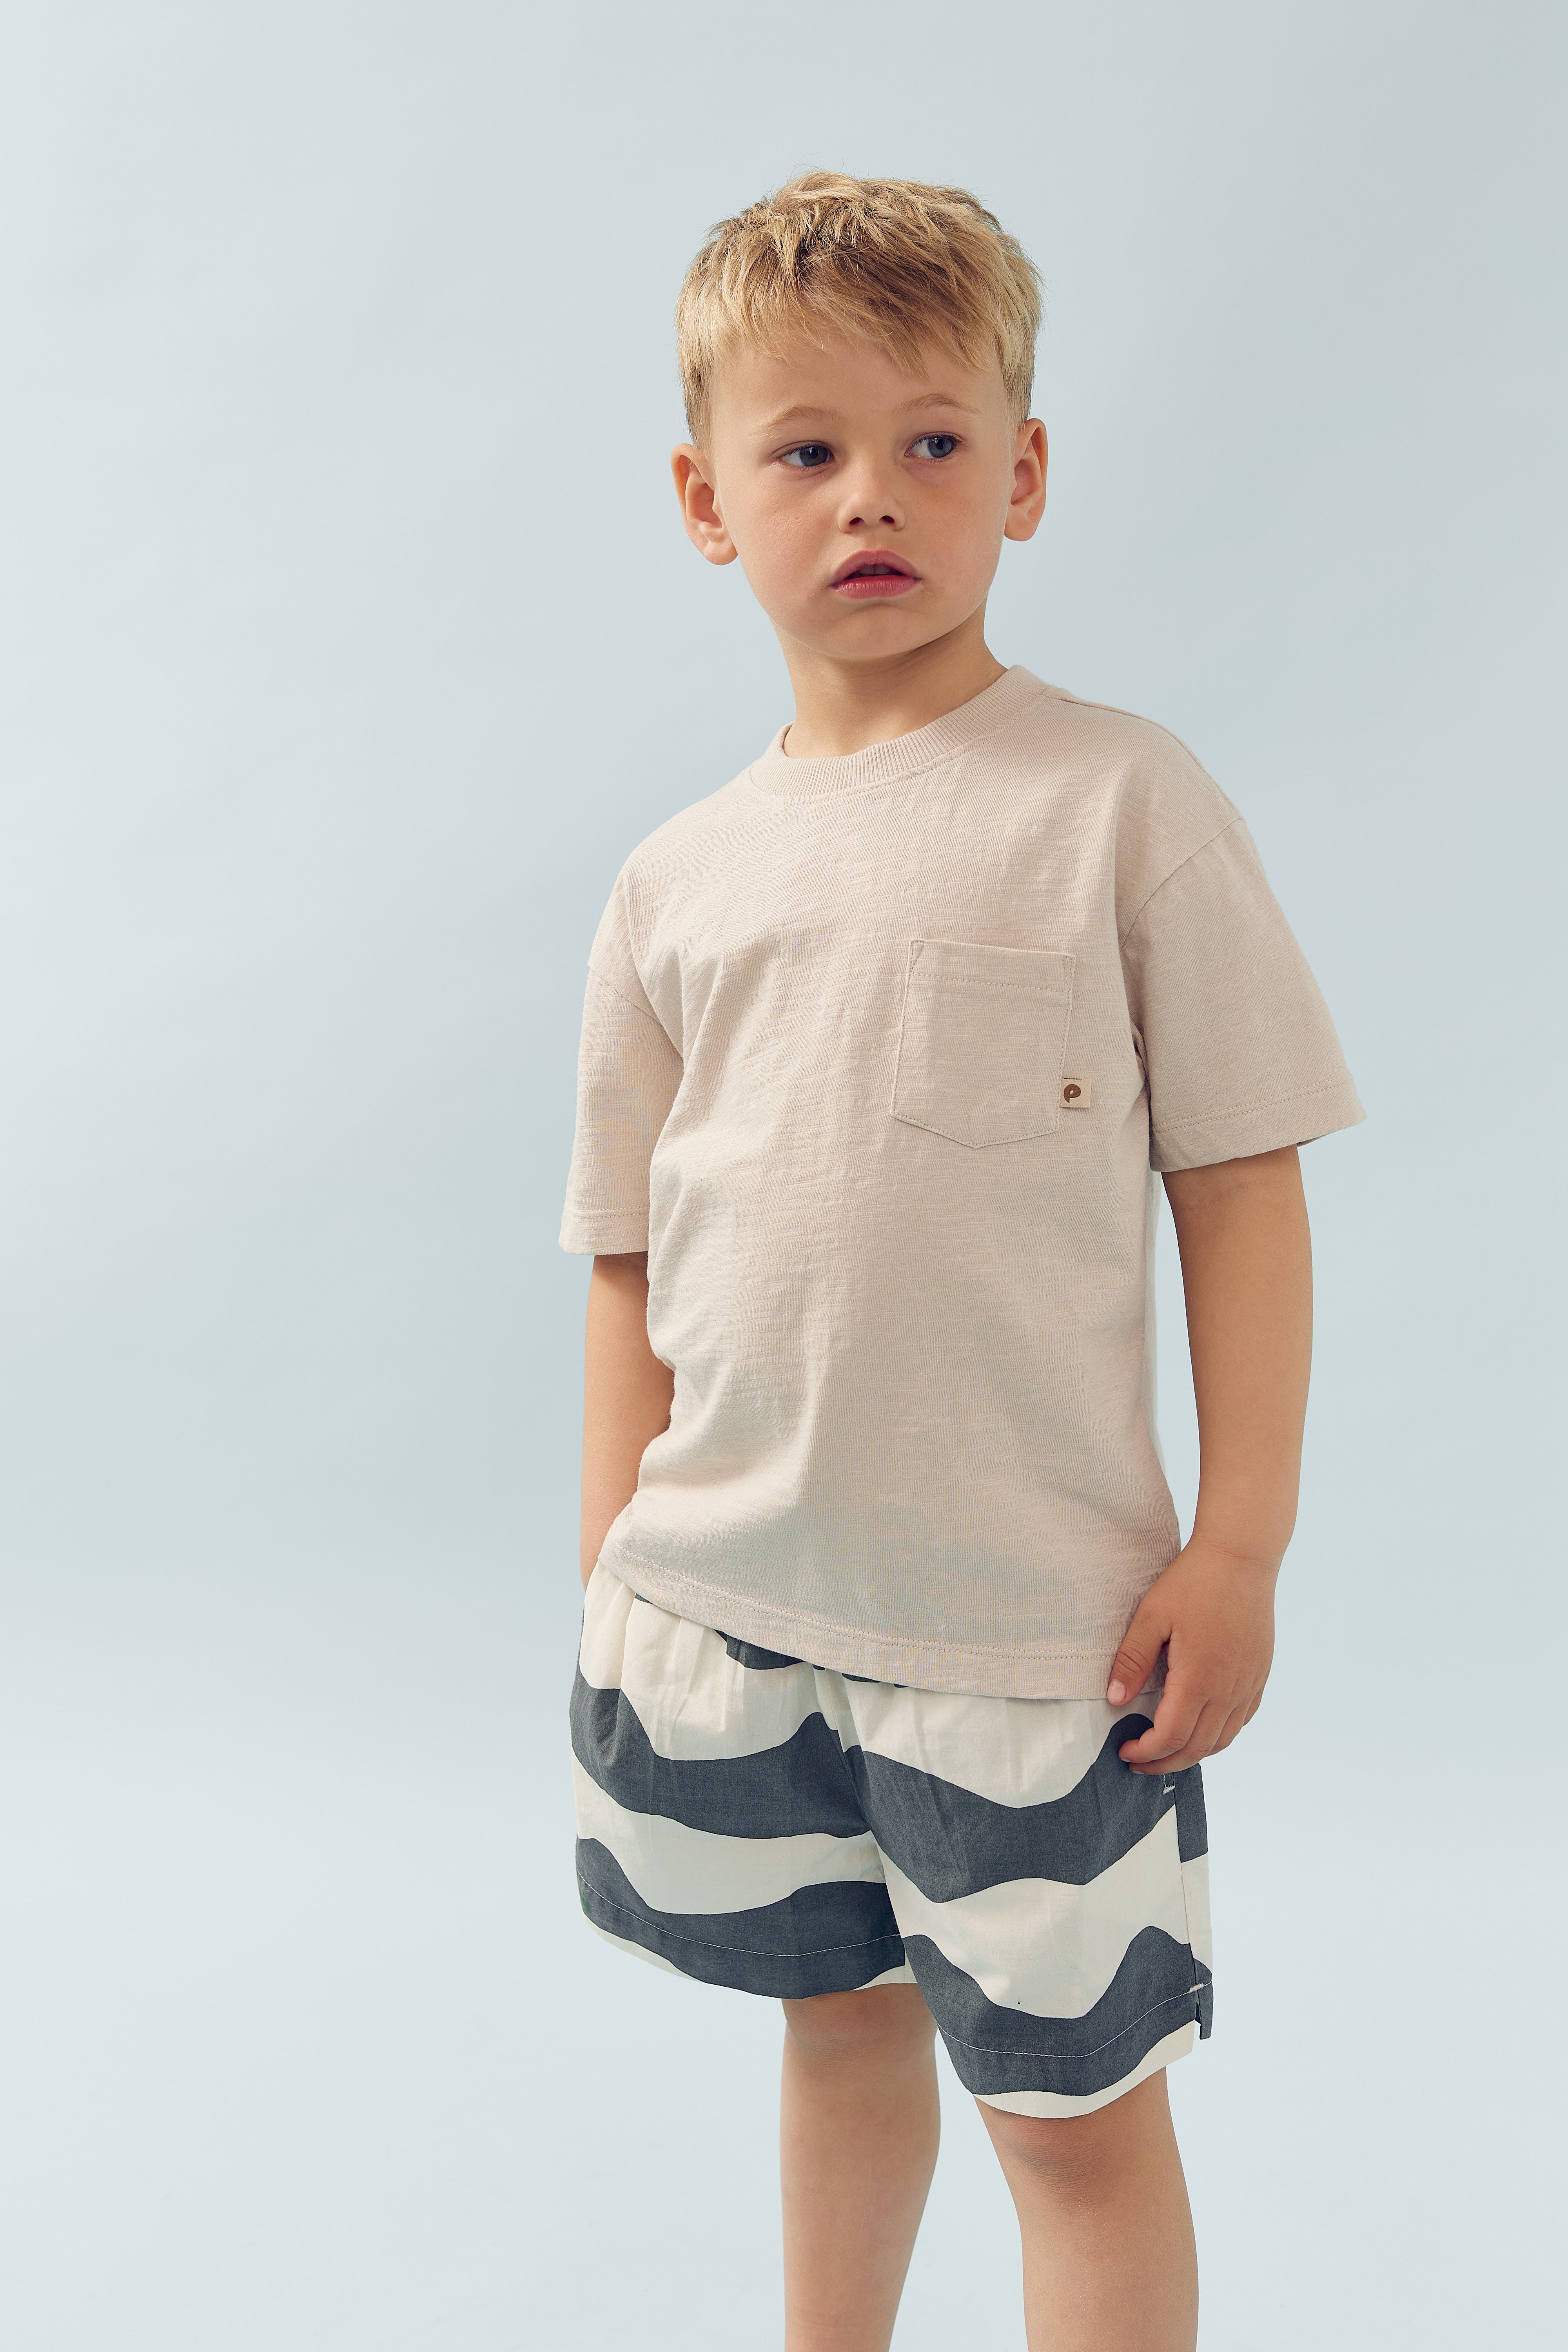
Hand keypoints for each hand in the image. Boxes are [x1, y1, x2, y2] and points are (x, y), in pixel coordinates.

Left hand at [1106, 1537, 1277, 1775]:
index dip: (1146, 1752)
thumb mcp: (1152, 1616)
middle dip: (1165, 1763)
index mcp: (1200, 1678)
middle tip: (1138, 1762)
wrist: (1242, 1557)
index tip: (1124, 1750)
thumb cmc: (1193, 1582)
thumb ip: (1133, 1661)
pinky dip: (1219, 1736)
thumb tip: (1114, 1700)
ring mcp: (1249, 1684)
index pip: (1171, 1737)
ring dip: (1192, 1754)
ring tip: (1165, 1752)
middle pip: (1197, 1748)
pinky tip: (1200, 1729)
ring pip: (1222, 1740)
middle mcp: (1229, 1689)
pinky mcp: (1259, 1675)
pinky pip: (1241, 1721)